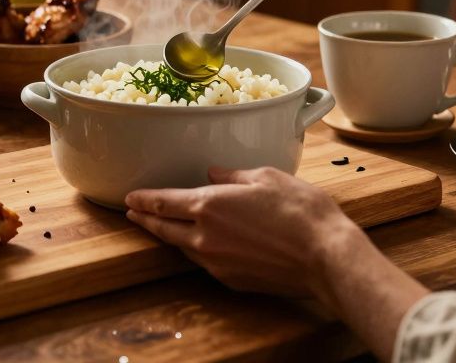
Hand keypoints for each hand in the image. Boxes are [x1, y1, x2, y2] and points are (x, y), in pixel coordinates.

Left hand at [124, 166, 363, 309]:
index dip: (143, 201)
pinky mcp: (232, 280)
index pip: (163, 203)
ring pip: (184, 247)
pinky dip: (198, 250)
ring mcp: (217, 263)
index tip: (130, 199)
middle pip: (164, 229)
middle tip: (133, 214)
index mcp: (209, 206)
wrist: (325, 257)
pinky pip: (206, 262)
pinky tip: (203, 244)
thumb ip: (233, 176)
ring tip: (164, 227)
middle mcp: (205, 237)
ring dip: (171, 236)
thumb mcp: (266, 177)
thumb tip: (215, 175)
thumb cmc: (300, 211)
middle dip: (146, 220)